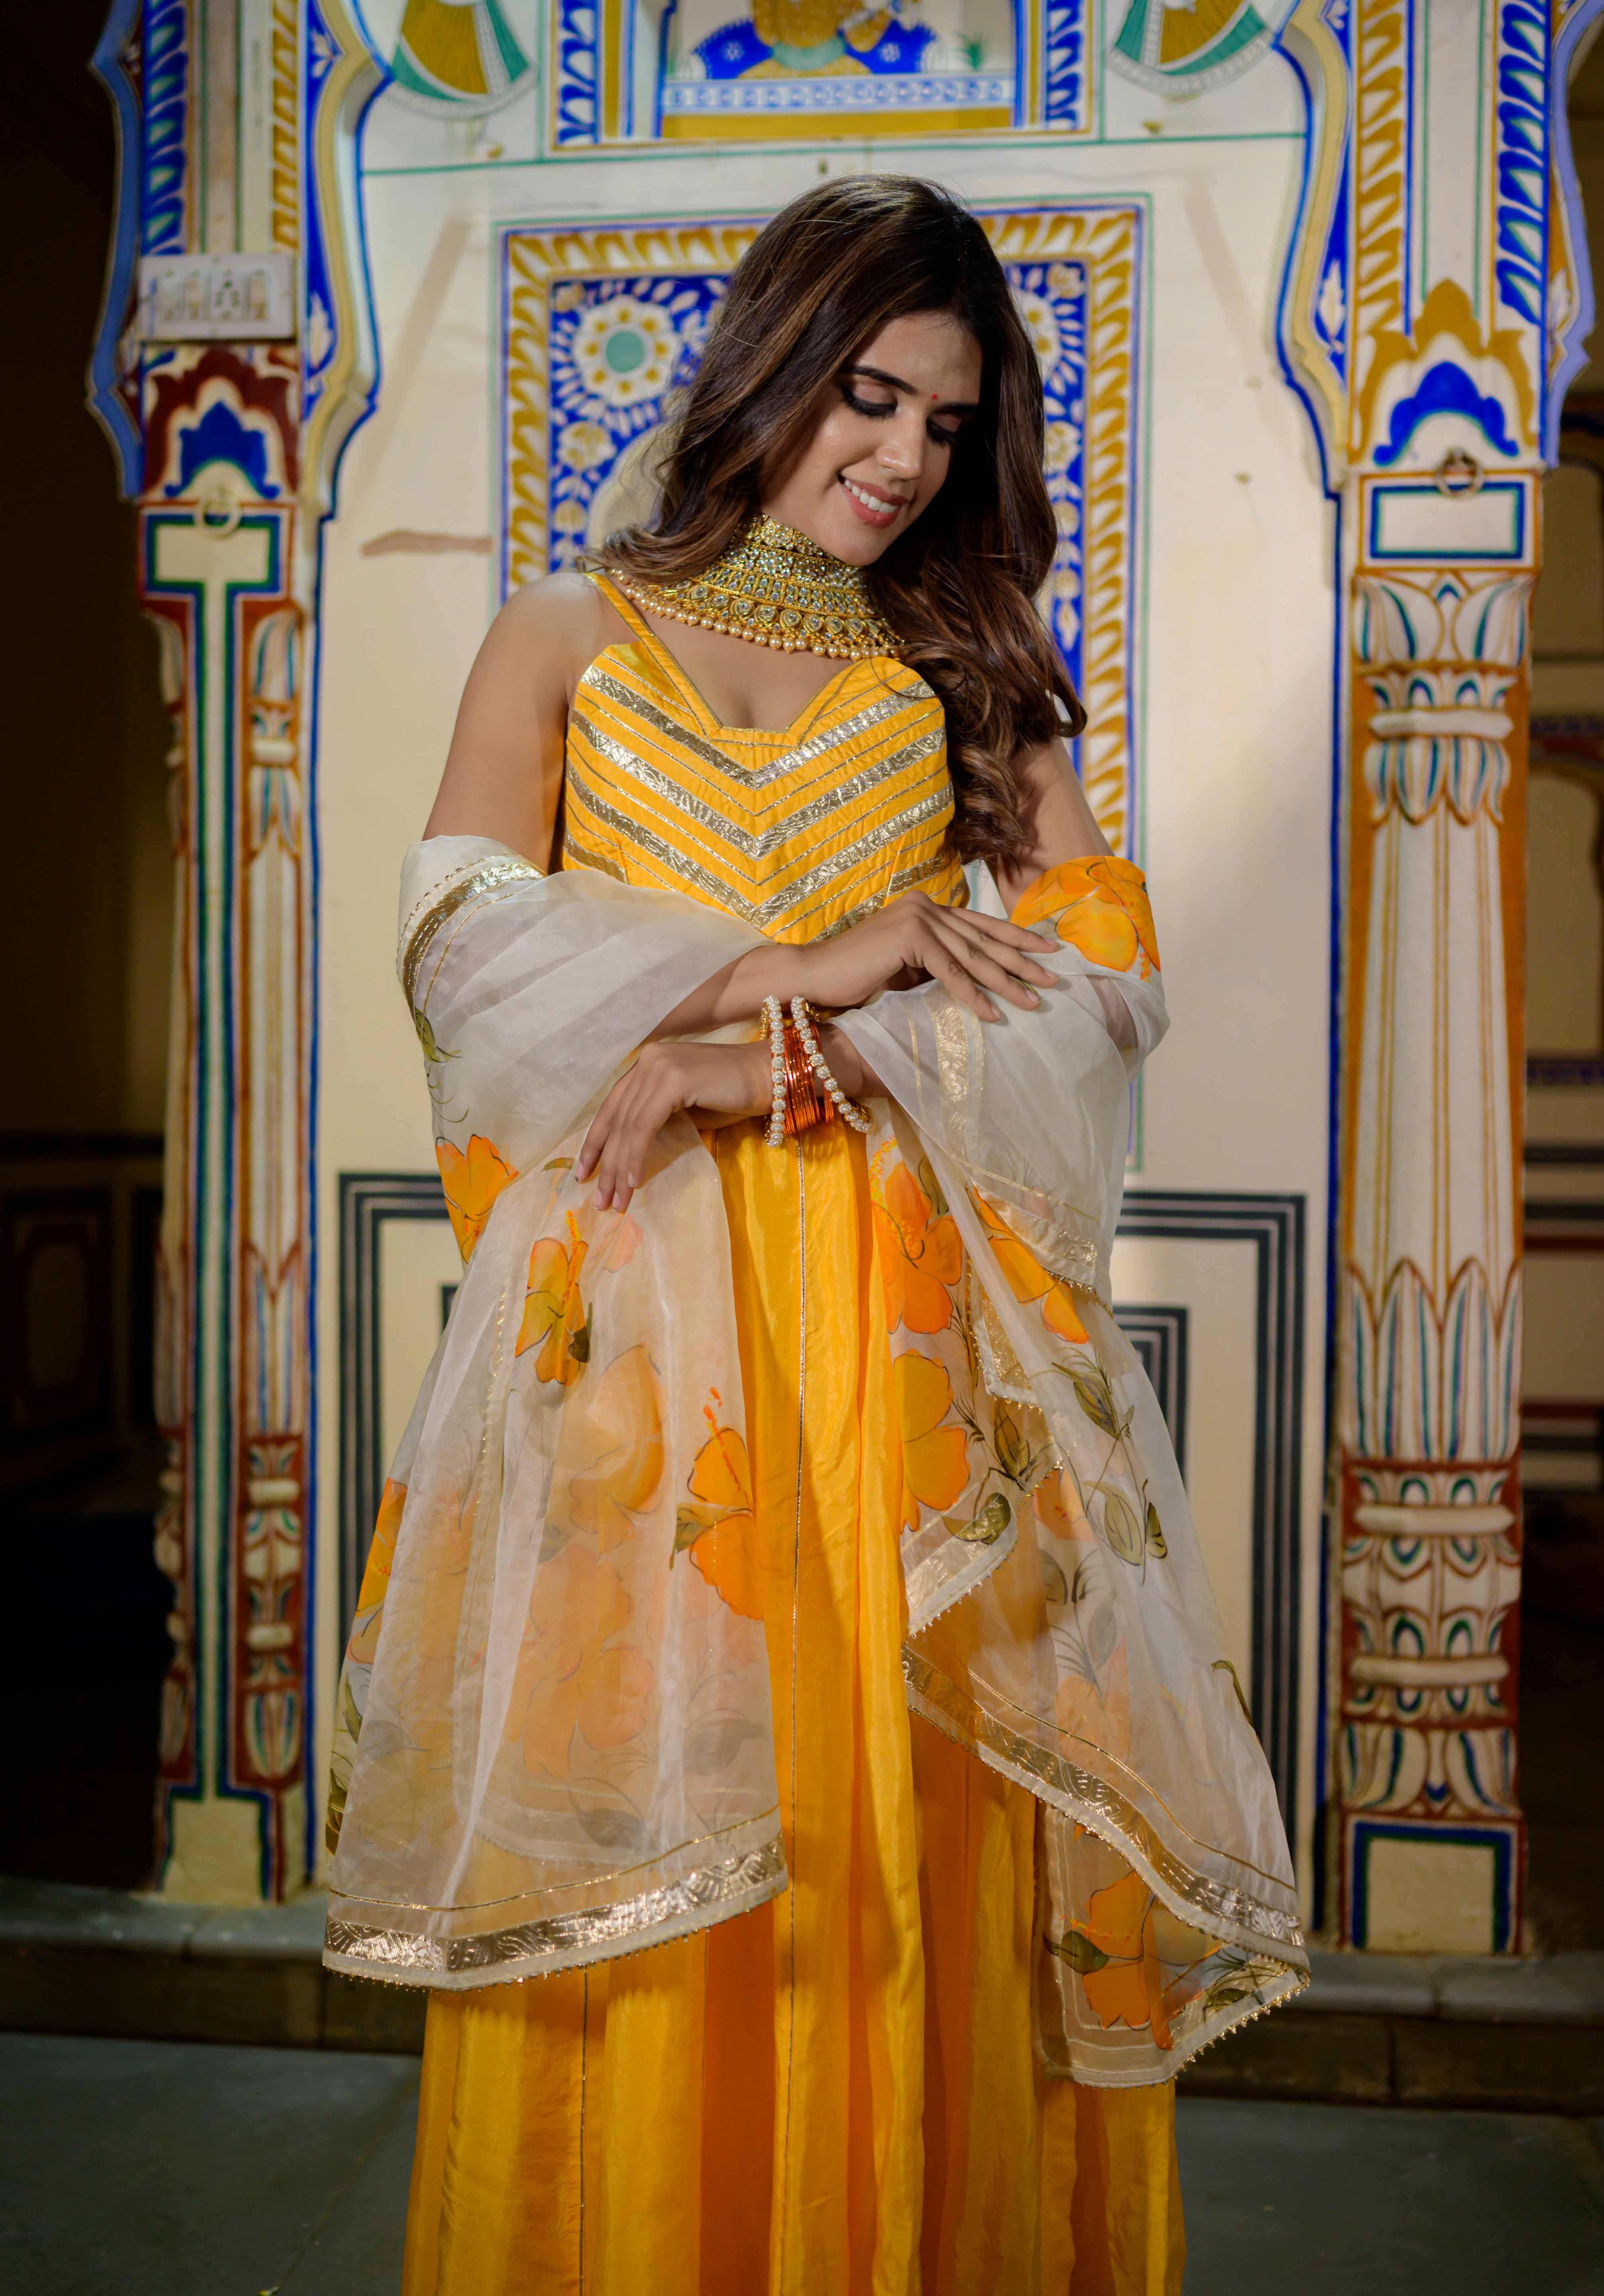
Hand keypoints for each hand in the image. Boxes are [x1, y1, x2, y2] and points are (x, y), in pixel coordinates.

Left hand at [576, 1040, 769, 1211]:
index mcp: (647, 1064)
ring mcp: (659, 1066)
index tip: (584, 1173)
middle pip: (617, 1119)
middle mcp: (648, 1060)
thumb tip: (625, 1156)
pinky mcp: (673, 1079)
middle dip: (606, 1163)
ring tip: (617, 1201)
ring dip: (620, 1168)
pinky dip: (637, 1155)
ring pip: (627, 1125)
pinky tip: (634, 1180)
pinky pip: (645, 1125)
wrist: (769, 1078)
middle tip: (600, 1200)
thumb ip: (654, 1119)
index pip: (612, 1107)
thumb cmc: (732, 1097)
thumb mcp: (683, 1108)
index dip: (595, 1142)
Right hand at [785, 890, 1057, 1023]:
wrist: (815, 975)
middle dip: (1021, 962)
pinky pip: (950, 972)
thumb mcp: (909, 966)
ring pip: (973, 956)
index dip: (1017, 938)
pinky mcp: (910, 938)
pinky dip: (973, 996)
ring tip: (1032, 1003)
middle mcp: (926, 906)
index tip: (1047, 952)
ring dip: (1005, 984)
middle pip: (984, 939)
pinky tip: (992, 1014)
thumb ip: (939, 963)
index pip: (981, 924)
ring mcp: (918, 918)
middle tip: (1052, 981)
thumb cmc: (858, 976)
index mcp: (928, 907)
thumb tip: (977, 979)